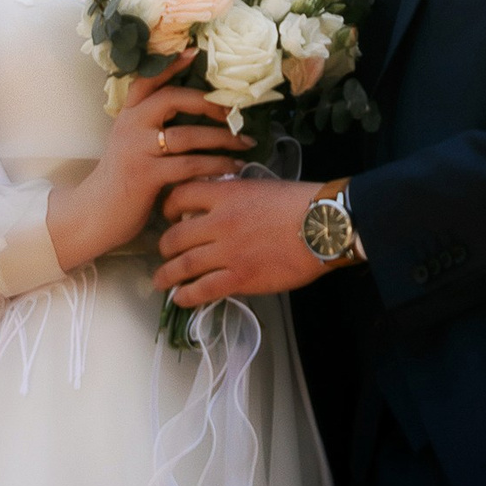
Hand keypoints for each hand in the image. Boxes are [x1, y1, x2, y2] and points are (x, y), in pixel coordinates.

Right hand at [47, 66, 240, 270]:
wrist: (95, 214)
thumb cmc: (121, 179)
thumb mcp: (130, 144)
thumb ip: (152, 126)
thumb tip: (196, 113)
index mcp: (128, 115)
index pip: (147, 81)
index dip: (170, 65)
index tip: (194, 51)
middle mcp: (131, 126)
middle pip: (172, 99)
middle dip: (208, 103)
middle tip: (235, 112)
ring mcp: (137, 150)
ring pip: (187, 135)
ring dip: (222, 139)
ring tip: (245, 143)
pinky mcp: (146, 175)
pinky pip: (189, 165)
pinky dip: (216, 165)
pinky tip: (232, 168)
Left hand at [154, 168, 343, 307]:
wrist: (324, 225)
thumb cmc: (300, 203)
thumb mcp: (261, 186)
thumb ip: (235, 195)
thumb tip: (219, 205)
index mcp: (227, 194)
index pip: (180, 195)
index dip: (168, 207)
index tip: (169, 215)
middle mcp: (220, 221)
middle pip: (175, 236)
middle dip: (165, 247)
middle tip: (165, 253)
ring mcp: (229, 251)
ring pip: (183, 265)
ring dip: (167, 274)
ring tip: (161, 280)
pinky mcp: (241, 277)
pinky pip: (203, 289)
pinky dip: (186, 296)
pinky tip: (180, 298)